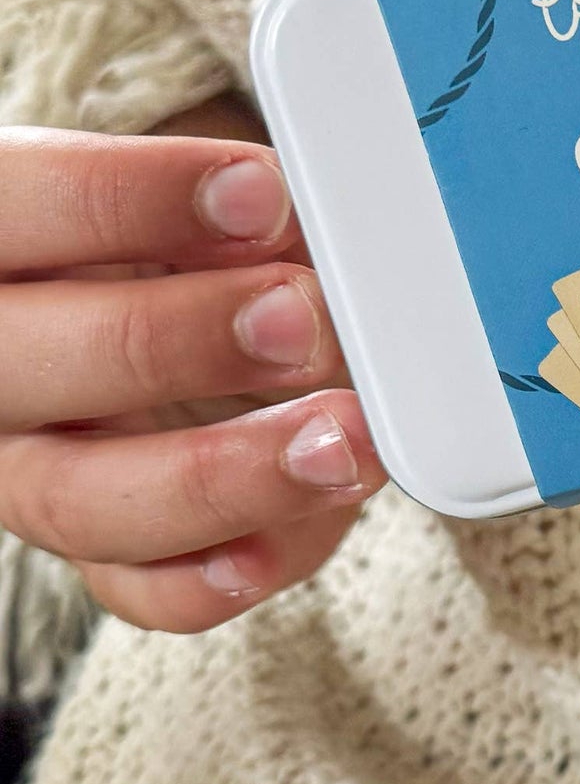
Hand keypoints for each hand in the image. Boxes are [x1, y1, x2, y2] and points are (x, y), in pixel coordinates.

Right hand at [0, 102, 385, 630]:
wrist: (163, 316)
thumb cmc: (175, 239)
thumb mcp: (185, 196)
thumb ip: (233, 204)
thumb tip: (323, 220)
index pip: (24, 207)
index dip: (136, 200)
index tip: (260, 195)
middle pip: (35, 363)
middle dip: (179, 341)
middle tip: (301, 319)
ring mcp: (27, 469)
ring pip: (80, 499)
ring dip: (225, 475)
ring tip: (343, 443)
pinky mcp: (99, 546)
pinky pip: (134, 588)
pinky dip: (211, 575)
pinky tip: (287, 543)